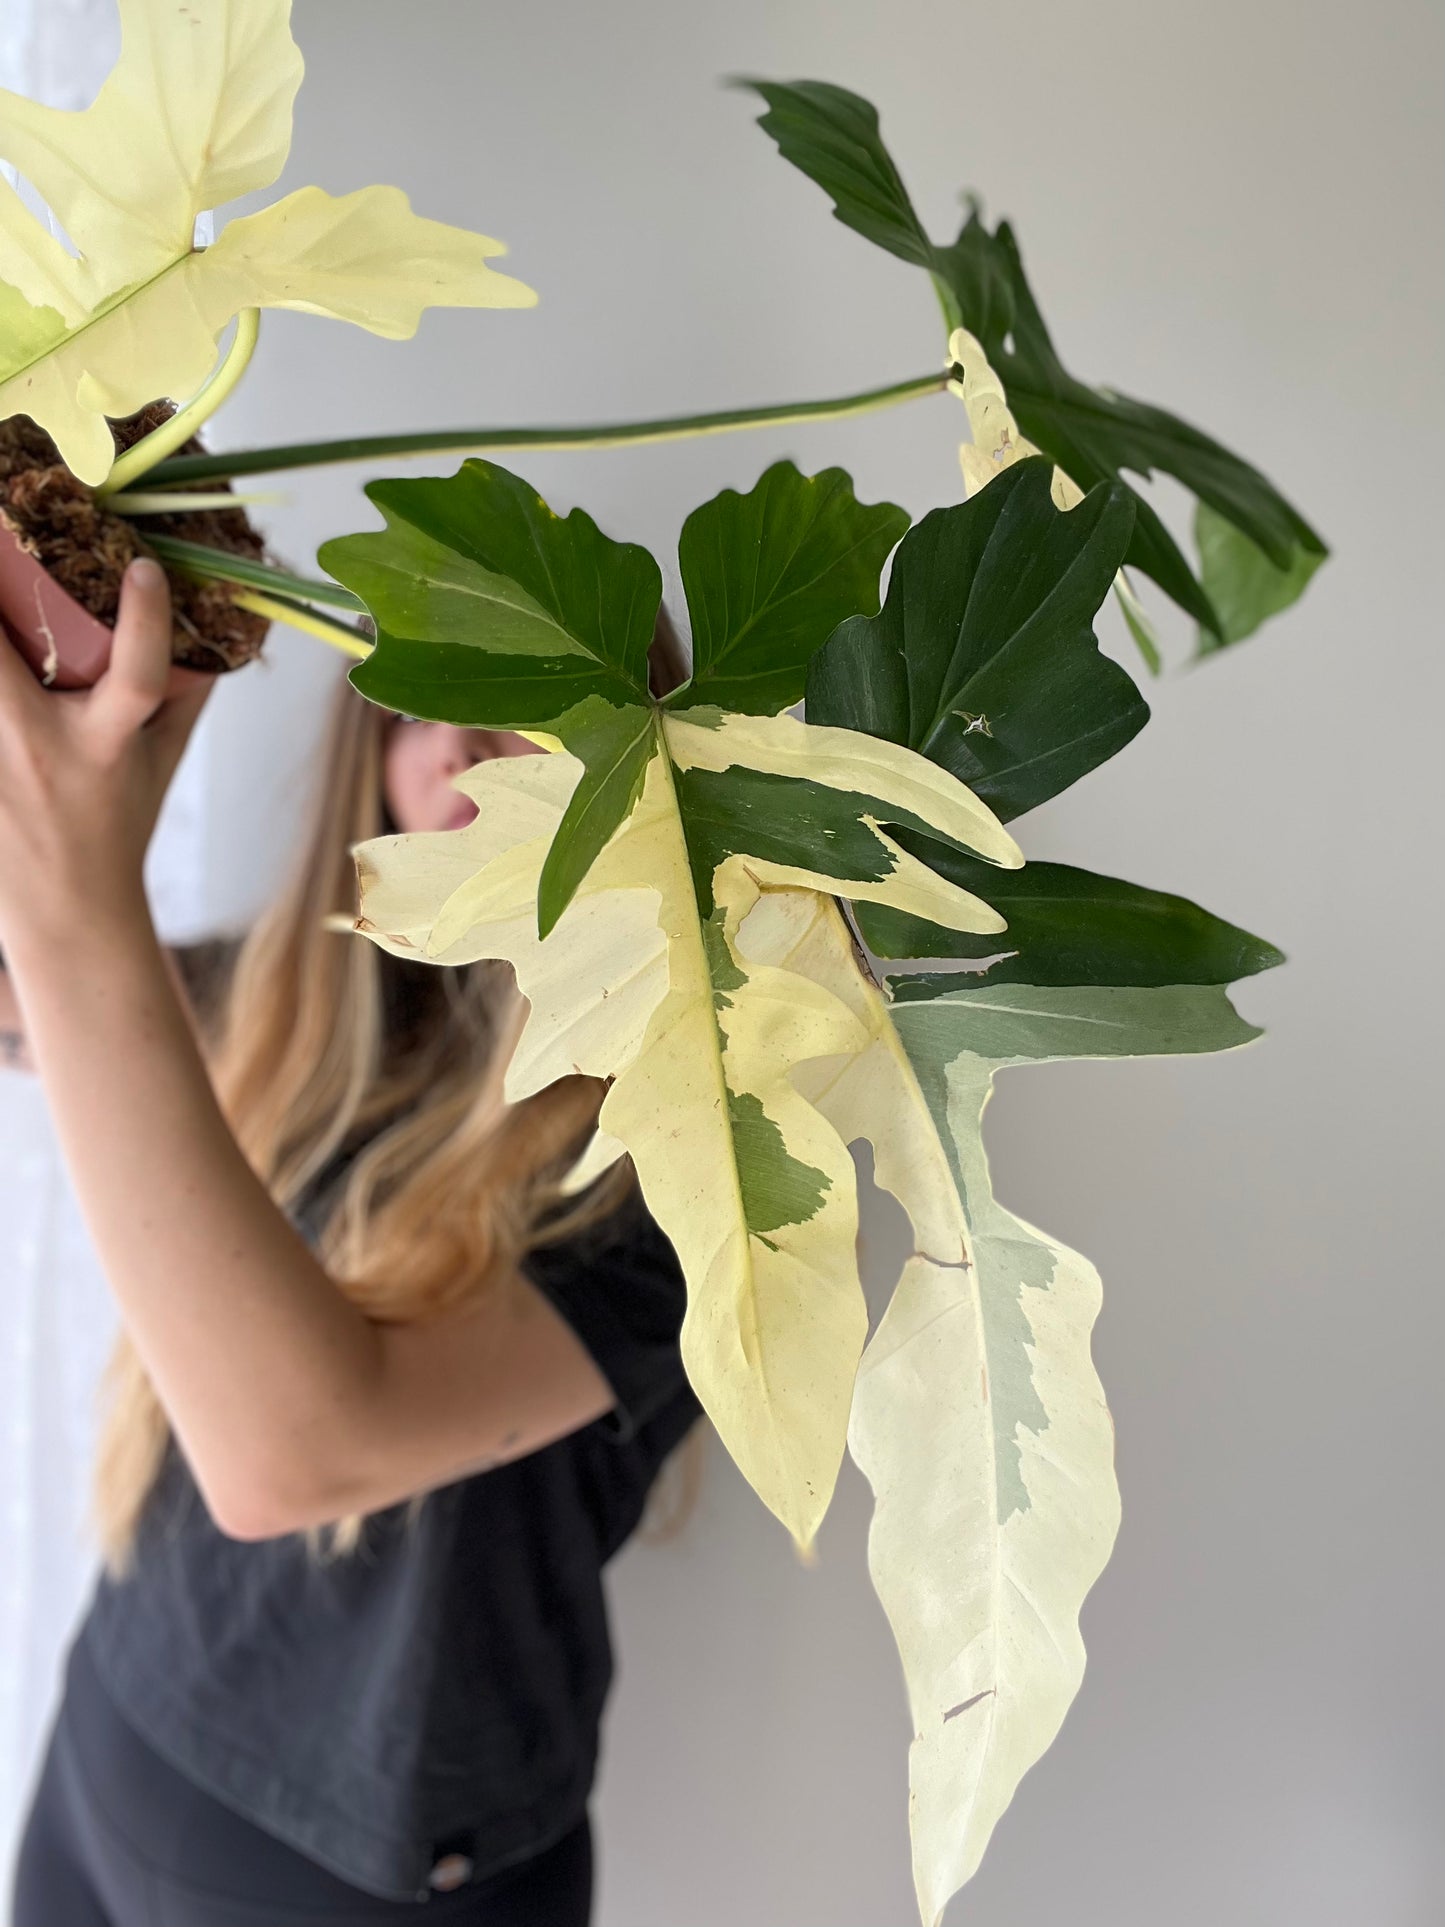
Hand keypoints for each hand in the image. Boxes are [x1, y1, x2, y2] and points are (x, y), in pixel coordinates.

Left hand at [0, 558, 213, 949]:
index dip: (147, 619)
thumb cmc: (119, 825)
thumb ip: (185, 695)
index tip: (146, 566)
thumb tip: (213, 626)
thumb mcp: (162, 762)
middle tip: (6, 538)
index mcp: (104, 745)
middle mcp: (39, 746)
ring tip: (0, 607)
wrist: (64, 908)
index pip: (139, 676)